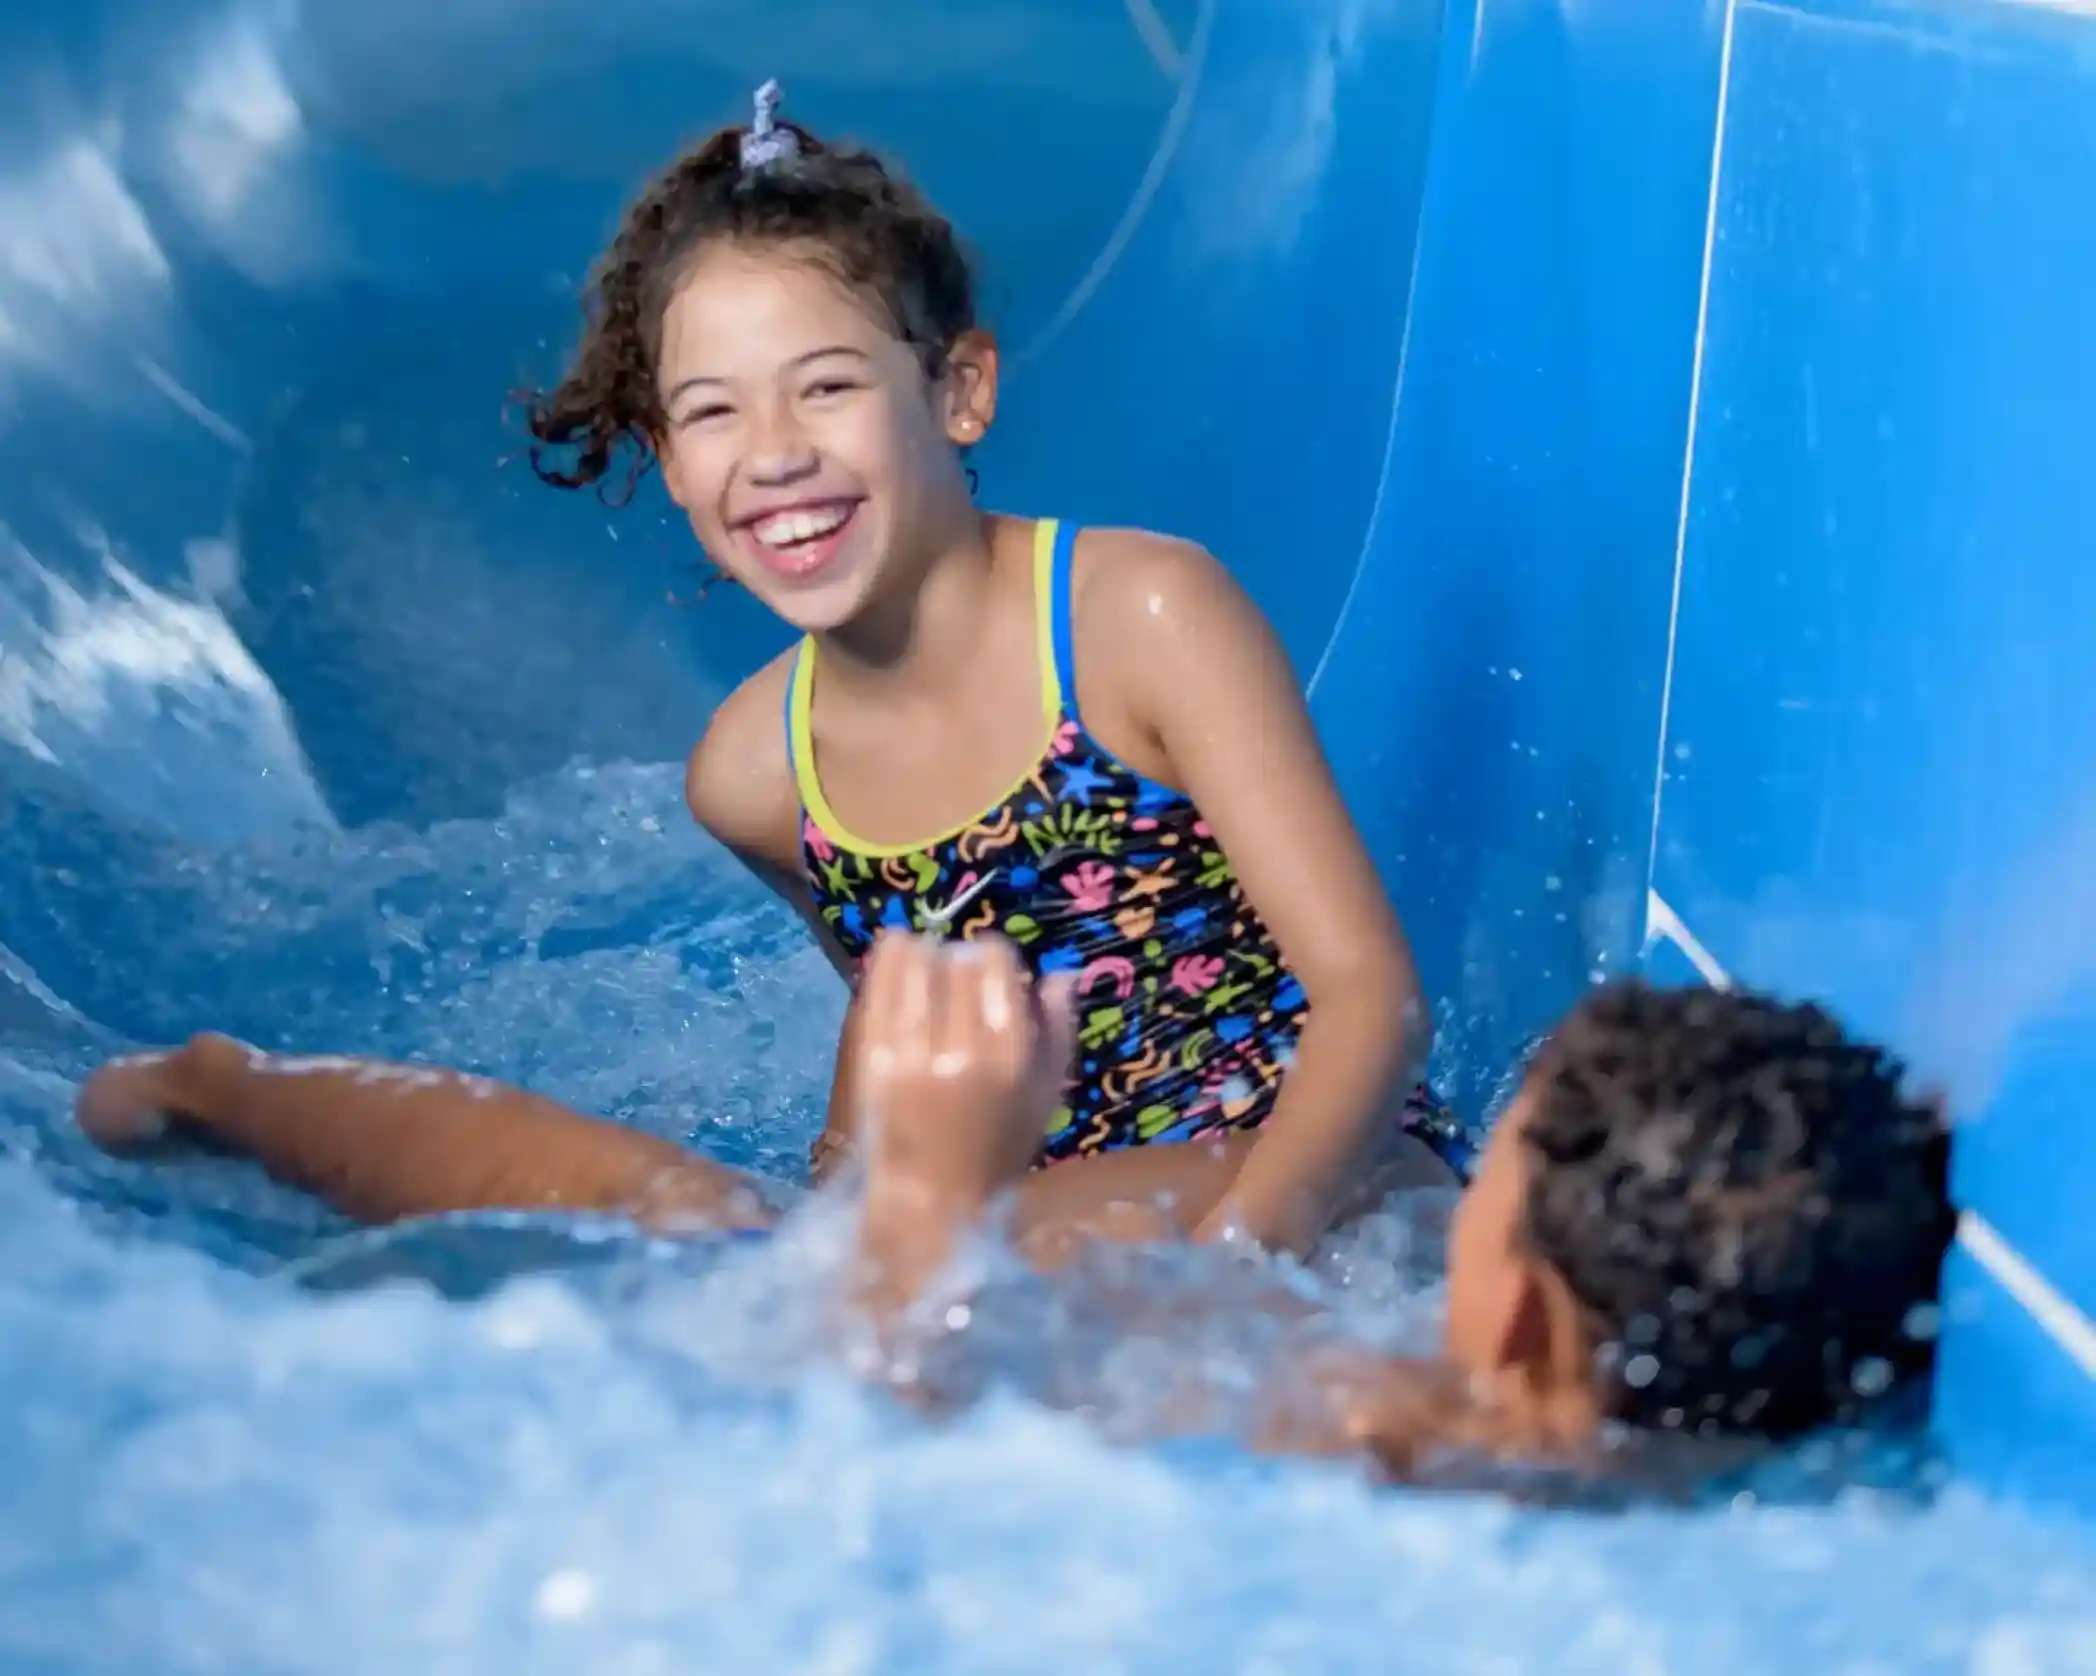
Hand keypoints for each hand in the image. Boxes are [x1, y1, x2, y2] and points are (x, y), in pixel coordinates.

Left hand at [850, 931, 1076, 1215]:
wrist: (930, 1202)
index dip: (993, 955)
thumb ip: (1057, 1030)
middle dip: (957, 957)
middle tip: (956, 969)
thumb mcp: (1045, 1096)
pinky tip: (894, 951)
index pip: (994, 965)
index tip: (990, 964)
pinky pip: (878, 990)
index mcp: (1007, 1056)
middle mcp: (958, 1050)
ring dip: (920, 953)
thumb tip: (1060, 973)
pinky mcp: (871, 1061)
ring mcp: (908, 1055)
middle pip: (953, 962)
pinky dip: (886, 963)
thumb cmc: (998, 1152)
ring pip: (911, 967)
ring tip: (924, 958)